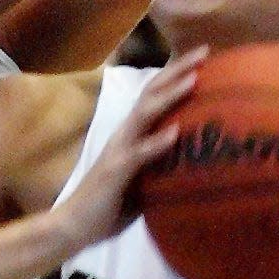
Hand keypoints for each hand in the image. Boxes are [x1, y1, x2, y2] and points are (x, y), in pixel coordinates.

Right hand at [59, 47, 206, 248]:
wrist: (73, 226)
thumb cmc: (110, 205)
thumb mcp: (143, 179)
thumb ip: (162, 164)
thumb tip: (194, 160)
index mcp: (131, 133)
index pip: (154, 94)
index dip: (176, 74)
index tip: (204, 57)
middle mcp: (124, 134)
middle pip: (151, 92)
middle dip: (178, 70)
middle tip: (205, 52)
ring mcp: (119, 150)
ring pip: (145, 113)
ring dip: (170, 95)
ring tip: (194, 80)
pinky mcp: (116, 171)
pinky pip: (138, 153)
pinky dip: (157, 142)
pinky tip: (175, 133)